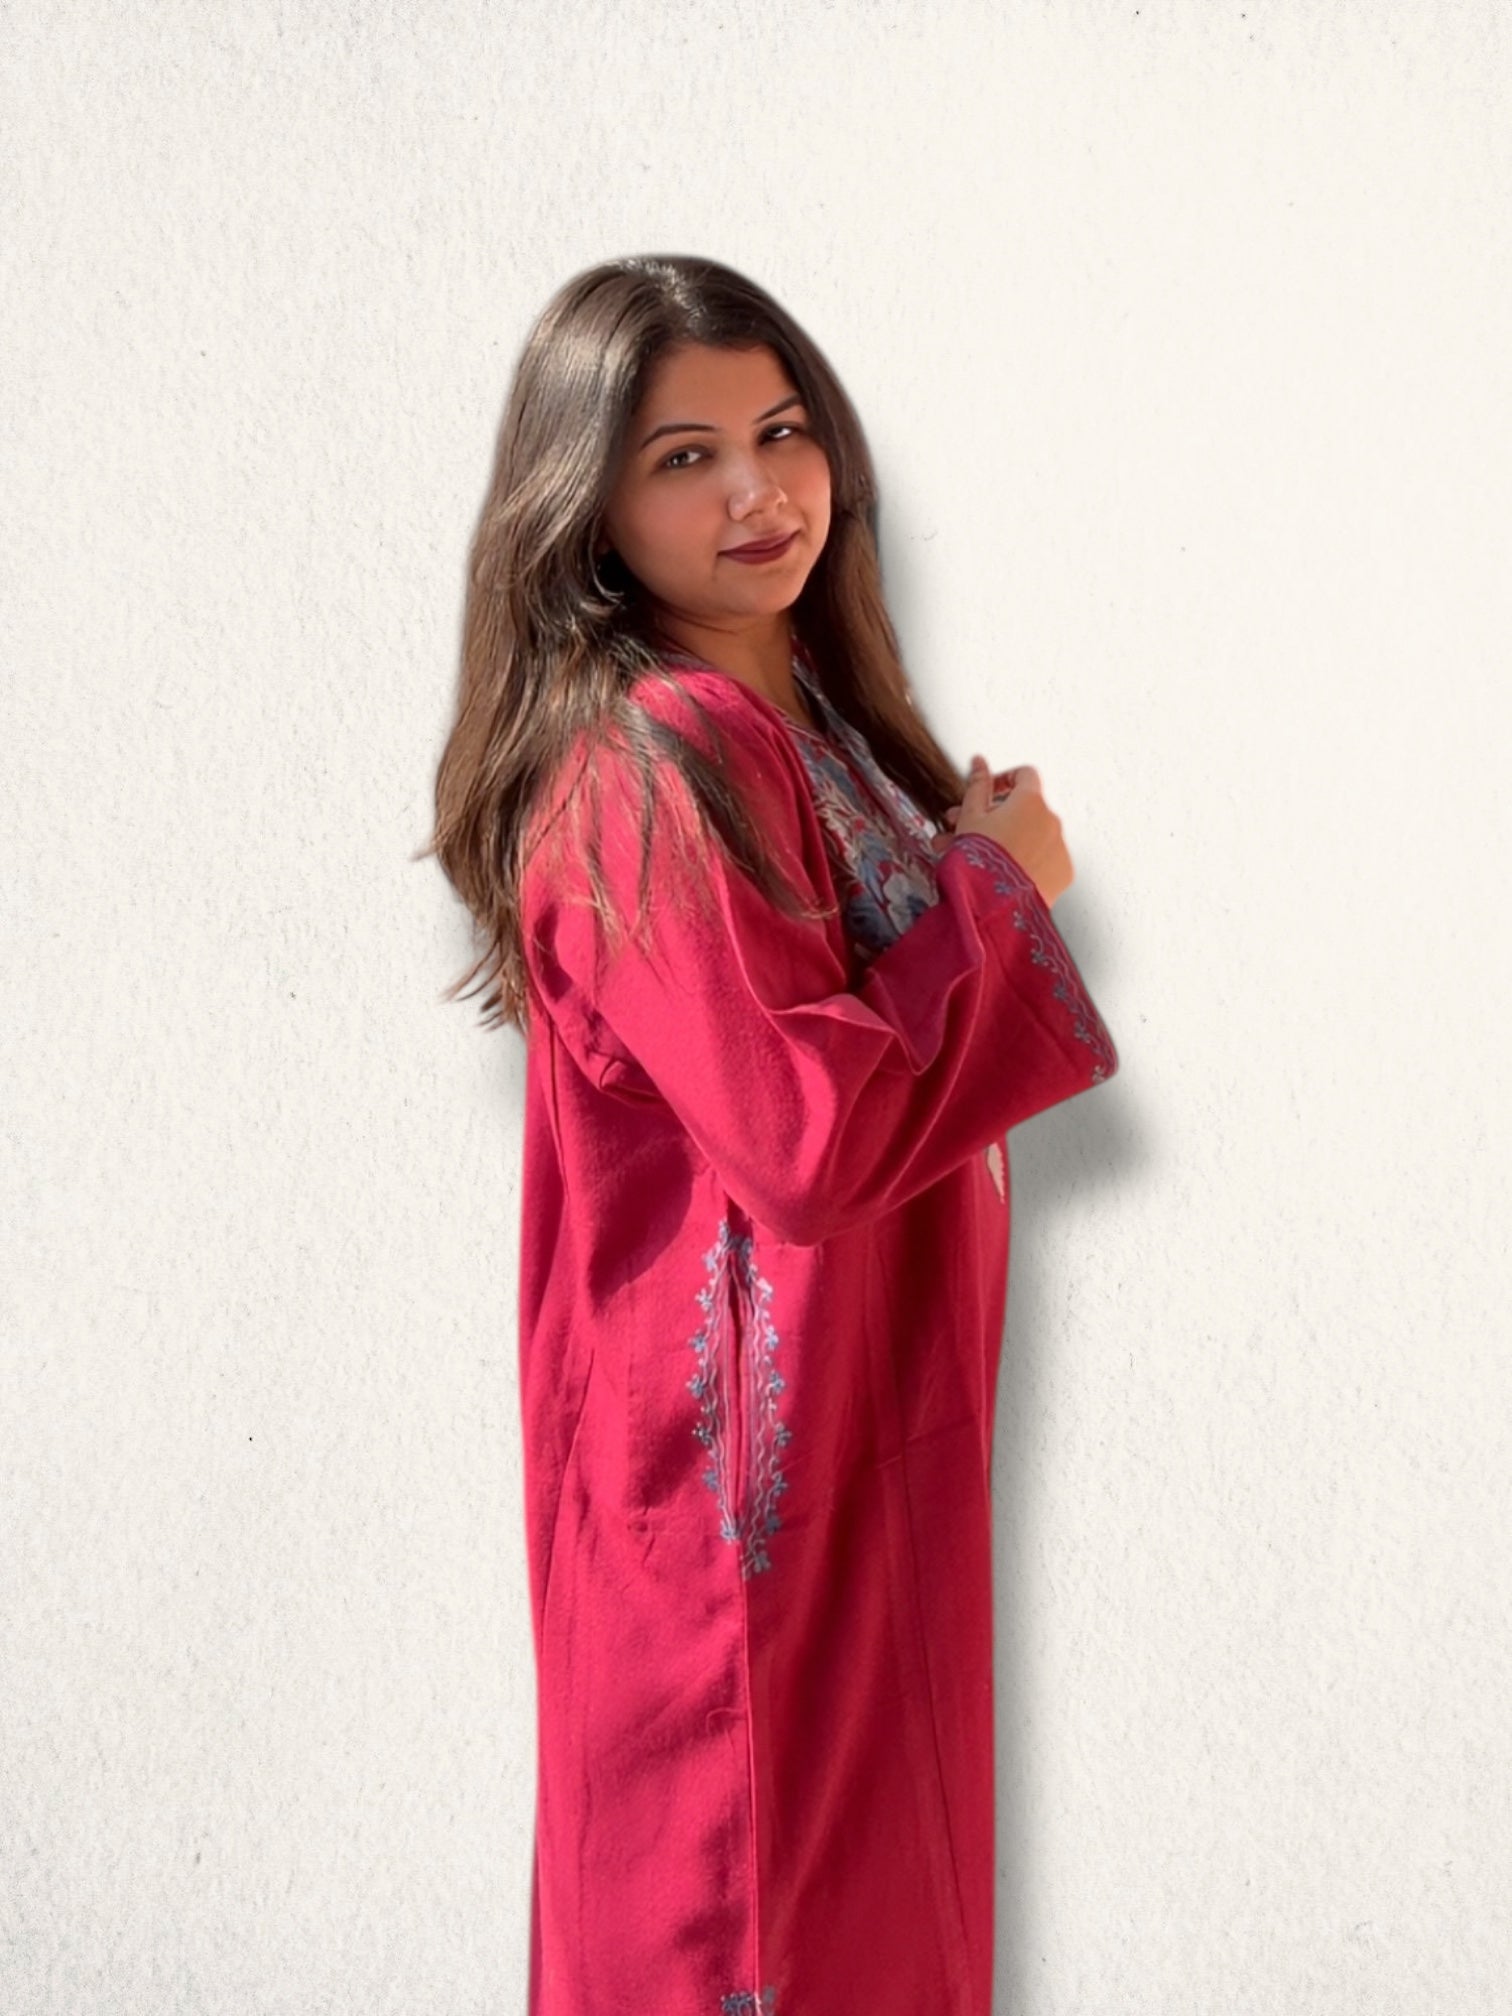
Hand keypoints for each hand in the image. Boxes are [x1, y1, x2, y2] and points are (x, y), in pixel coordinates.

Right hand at [934, 755, 1073, 906]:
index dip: (1002, 780)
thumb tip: (979, 762)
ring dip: (1004, 841)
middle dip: (992, 817)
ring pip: (1029, 837)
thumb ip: (977, 786)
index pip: (1024, 775)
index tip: (987, 792)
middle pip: (1023, 810)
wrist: (993, 906)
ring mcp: (1060, 848)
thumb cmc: (979, 860)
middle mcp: (1052, 820)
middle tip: (962, 831)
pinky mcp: (1063, 874)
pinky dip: (1024, 862)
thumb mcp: (969, 817)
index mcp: (1030, 801)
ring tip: (974, 860)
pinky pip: (1042, 861)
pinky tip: (999, 874)